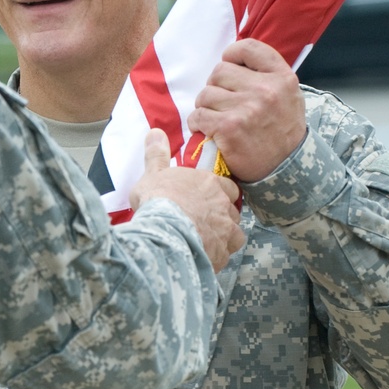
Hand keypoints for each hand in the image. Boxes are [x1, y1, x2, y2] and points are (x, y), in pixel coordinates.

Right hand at [130, 128, 244, 272]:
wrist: (164, 230)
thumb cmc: (158, 199)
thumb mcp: (153, 173)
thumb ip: (157, 154)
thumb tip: (155, 132)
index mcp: (210, 184)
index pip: (228, 187)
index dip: (221, 194)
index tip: (210, 199)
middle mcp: (223, 206)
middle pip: (232, 211)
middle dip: (222, 217)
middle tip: (204, 221)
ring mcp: (226, 231)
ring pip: (235, 234)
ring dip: (223, 237)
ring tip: (205, 241)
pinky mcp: (222, 253)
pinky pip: (225, 255)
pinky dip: (216, 256)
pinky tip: (202, 256)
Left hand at [187, 38, 306, 183]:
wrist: (287, 170)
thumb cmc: (282, 131)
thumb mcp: (288, 96)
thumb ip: (266, 75)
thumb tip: (232, 60)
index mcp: (282, 77)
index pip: (248, 47)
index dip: (232, 55)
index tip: (230, 67)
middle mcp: (265, 90)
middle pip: (219, 71)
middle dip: (216, 87)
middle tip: (223, 103)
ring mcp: (246, 109)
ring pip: (205, 94)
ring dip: (206, 106)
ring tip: (217, 119)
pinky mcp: (229, 128)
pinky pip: (198, 115)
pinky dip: (197, 123)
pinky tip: (208, 130)